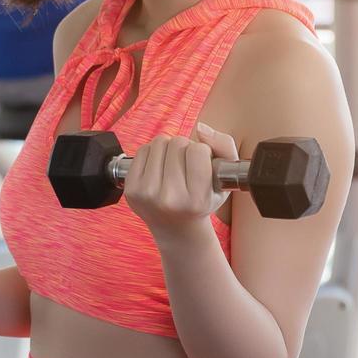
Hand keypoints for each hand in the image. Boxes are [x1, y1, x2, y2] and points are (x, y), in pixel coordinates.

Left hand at [122, 121, 238, 239]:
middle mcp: (170, 199)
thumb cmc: (203, 201)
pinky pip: (142, 150)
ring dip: (168, 148)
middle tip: (186, 166)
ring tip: (173, 166)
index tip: (201, 165)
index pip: (198, 150)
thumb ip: (225, 147)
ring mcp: (147, 194)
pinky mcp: (132, 190)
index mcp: (196, 200)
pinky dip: (152, 153)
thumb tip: (201, 128)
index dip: (203, 152)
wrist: (176, 228)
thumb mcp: (224, 180)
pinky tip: (159, 168)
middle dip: (184, 148)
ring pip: (159, 142)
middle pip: (177, 143)